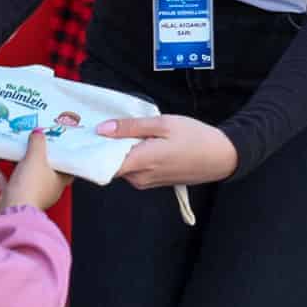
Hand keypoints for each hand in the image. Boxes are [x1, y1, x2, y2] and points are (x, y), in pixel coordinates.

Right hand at [0, 132, 70, 211]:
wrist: (12, 209)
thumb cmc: (31, 188)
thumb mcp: (36, 157)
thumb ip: (38, 143)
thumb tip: (38, 134)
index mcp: (58, 181)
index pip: (65, 166)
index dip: (61, 154)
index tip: (56, 142)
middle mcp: (45, 188)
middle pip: (43, 168)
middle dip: (36, 156)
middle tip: (32, 141)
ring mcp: (29, 193)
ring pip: (24, 174)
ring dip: (17, 162)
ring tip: (12, 148)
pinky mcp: (13, 196)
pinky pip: (6, 181)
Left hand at [101, 115, 238, 188]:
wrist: (221, 157)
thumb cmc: (194, 137)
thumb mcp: (163, 124)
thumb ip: (131, 127)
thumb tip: (102, 129)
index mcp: (140, 162)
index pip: (102, 165)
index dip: (91, 150)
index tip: (85, 134)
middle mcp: (139, 178)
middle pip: (110, 163)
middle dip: (105, 146)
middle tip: (105, 124)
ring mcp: (145, 182)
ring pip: (121, 166)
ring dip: (120, 150)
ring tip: (126, 130)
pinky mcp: (152, 182)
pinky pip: (133, 169)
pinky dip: (131, 156)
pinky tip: (139, 141)